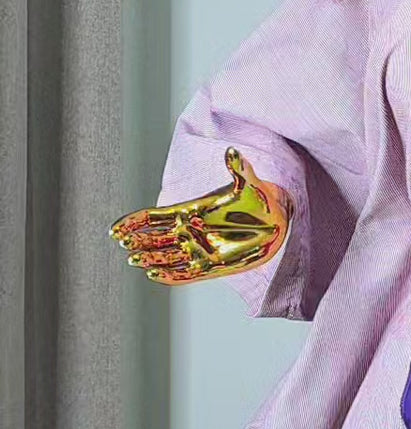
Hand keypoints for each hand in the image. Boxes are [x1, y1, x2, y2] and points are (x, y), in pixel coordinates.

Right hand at [110, 148, 291, 284]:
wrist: (276, 223)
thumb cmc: (259, 199)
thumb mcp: (249, 183)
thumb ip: (238, 168)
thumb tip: (233, 151)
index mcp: (190, 210)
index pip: (154, 217)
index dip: (134, 223)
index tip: (115, 230)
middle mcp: (189, 231)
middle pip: (155, 238)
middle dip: (138, 241)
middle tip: (123, 244)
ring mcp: (198, 249)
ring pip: (166, 257)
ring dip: (150, 259)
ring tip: (134, 260)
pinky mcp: (210, 266)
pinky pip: (185, 274)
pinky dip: (169, 276)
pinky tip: (153, 276)